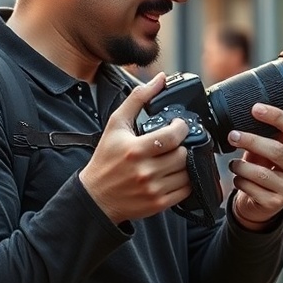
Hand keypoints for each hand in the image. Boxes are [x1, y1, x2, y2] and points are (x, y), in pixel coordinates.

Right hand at [79, 72, 192, 223]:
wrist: (95, 196)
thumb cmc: (106, 158)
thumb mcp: (116, 124)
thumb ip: (138, 98)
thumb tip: (160, 79)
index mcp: (135, 149)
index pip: (173, 137)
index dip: (182, 128)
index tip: (178, 126)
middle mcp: (145, 171)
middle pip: (183, 155)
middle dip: (184, 146)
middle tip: (179, 142)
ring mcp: (153, 189)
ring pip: (187, 172)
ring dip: (187, 162)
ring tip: (177, 156)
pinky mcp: (158, 203)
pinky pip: (186, 190)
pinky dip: (187, 180)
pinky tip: (176, 173)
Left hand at [227, 103, 282, 229]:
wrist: (263, 203)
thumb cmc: (268, 169)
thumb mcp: (271, 150)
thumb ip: (268, 136)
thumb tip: (252, 116)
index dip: (276, 116)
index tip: (256, 109)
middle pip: (278, 150)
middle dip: (251, 140)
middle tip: (233, 135)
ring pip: (262, 172)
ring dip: (241, 165)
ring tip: (233, 163)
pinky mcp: (277, 203)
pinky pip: (253, 188)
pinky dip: (240, 181)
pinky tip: (239, 179)